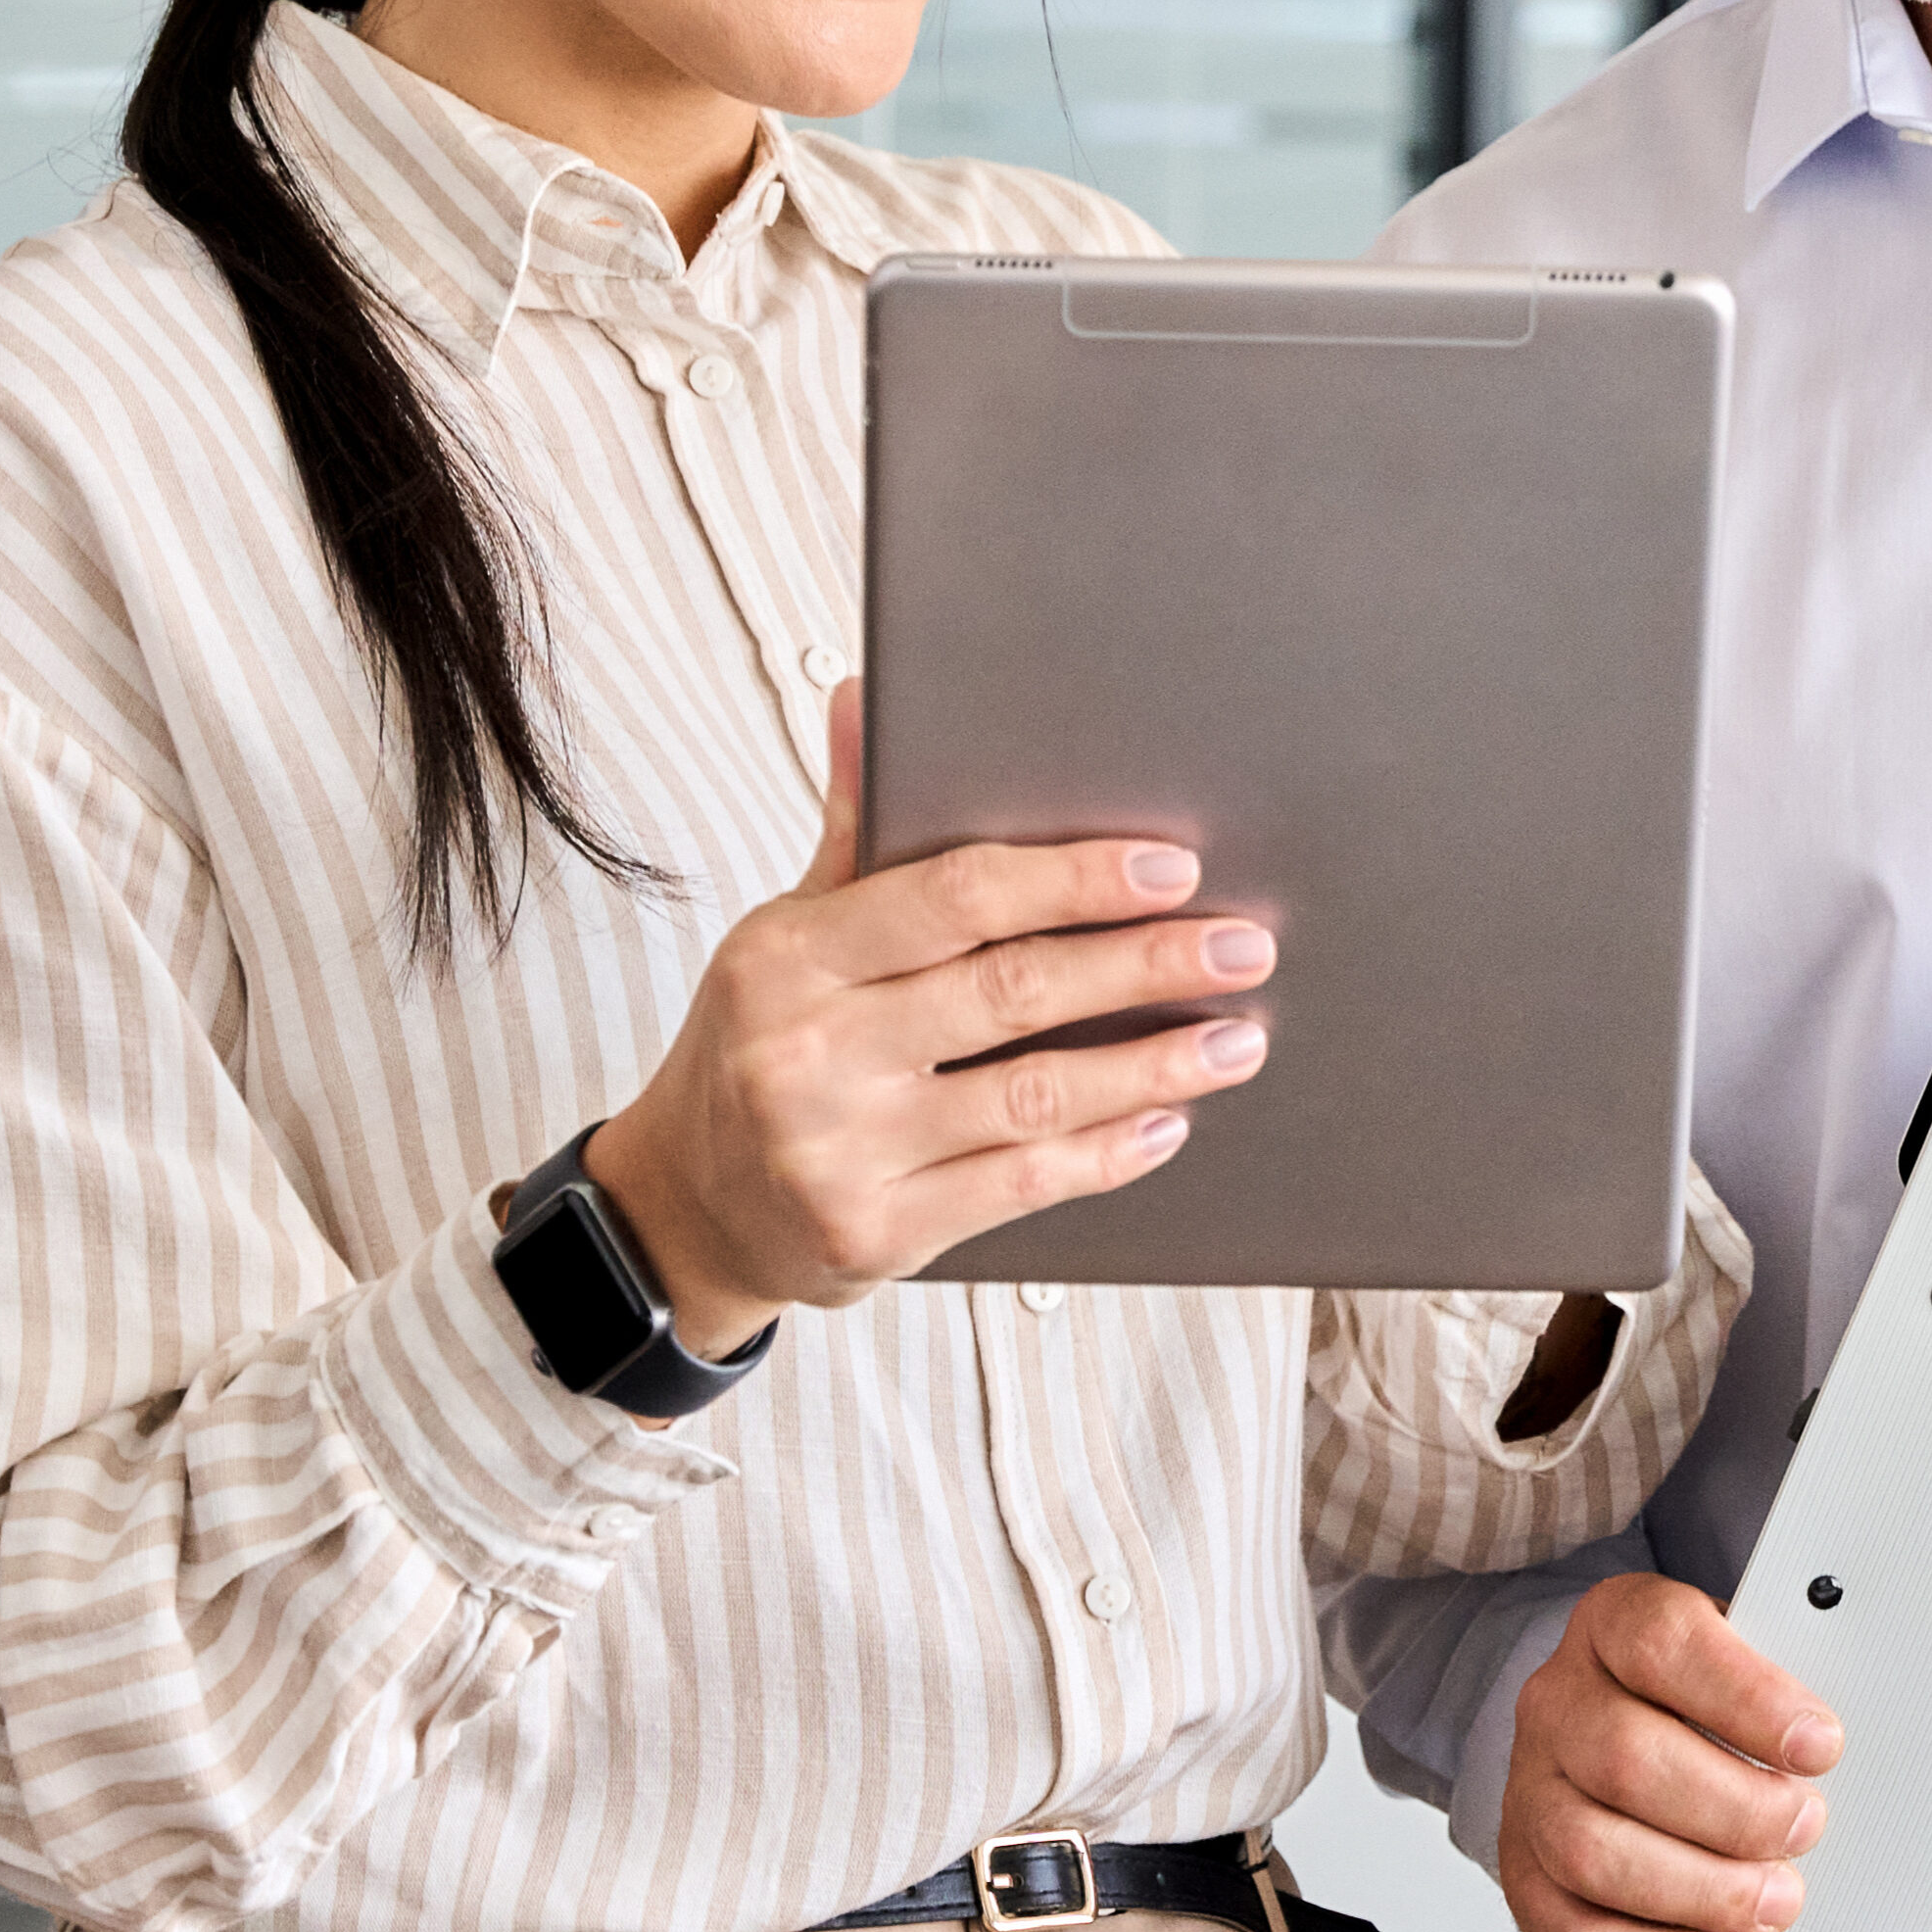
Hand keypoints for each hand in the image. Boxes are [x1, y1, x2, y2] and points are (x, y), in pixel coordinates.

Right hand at [574, 684, 1264, 1351]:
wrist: (689, 1208)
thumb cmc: (762, 1045)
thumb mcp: (786, 935)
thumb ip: (852, 830)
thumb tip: (865, 696)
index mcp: (789, 956)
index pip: (955, 897)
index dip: (1074, 879)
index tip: (1171, 868)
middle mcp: (806, 1051)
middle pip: (1011, 992)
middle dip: (1142, 964)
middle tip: (1242, 945)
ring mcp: (838, 1151)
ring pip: (1032, 1096)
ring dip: (1152, 1066)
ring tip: (1237, 1039)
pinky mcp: (875, 1235)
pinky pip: (1020, 1184)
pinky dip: (1106, 1152)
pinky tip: (1170, 1123)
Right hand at [1501, 1574, 1839, 1931]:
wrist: (1610, 1729)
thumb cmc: (1694, 1699)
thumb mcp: (1739, 1659)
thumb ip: (1781, 1688)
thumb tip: (1829, 1745)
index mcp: (1611, 1626)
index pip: (1662, 1644)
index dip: (1746, 1698)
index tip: (1820, 1745)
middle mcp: (1557, 1706)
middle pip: (1623, 1759)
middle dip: (1734, 1812)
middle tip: (1804, 1830)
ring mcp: (1530, 1794)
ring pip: (1592, 1856)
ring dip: (1704, 1895)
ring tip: (1777, 1901)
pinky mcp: (1527, 1879)